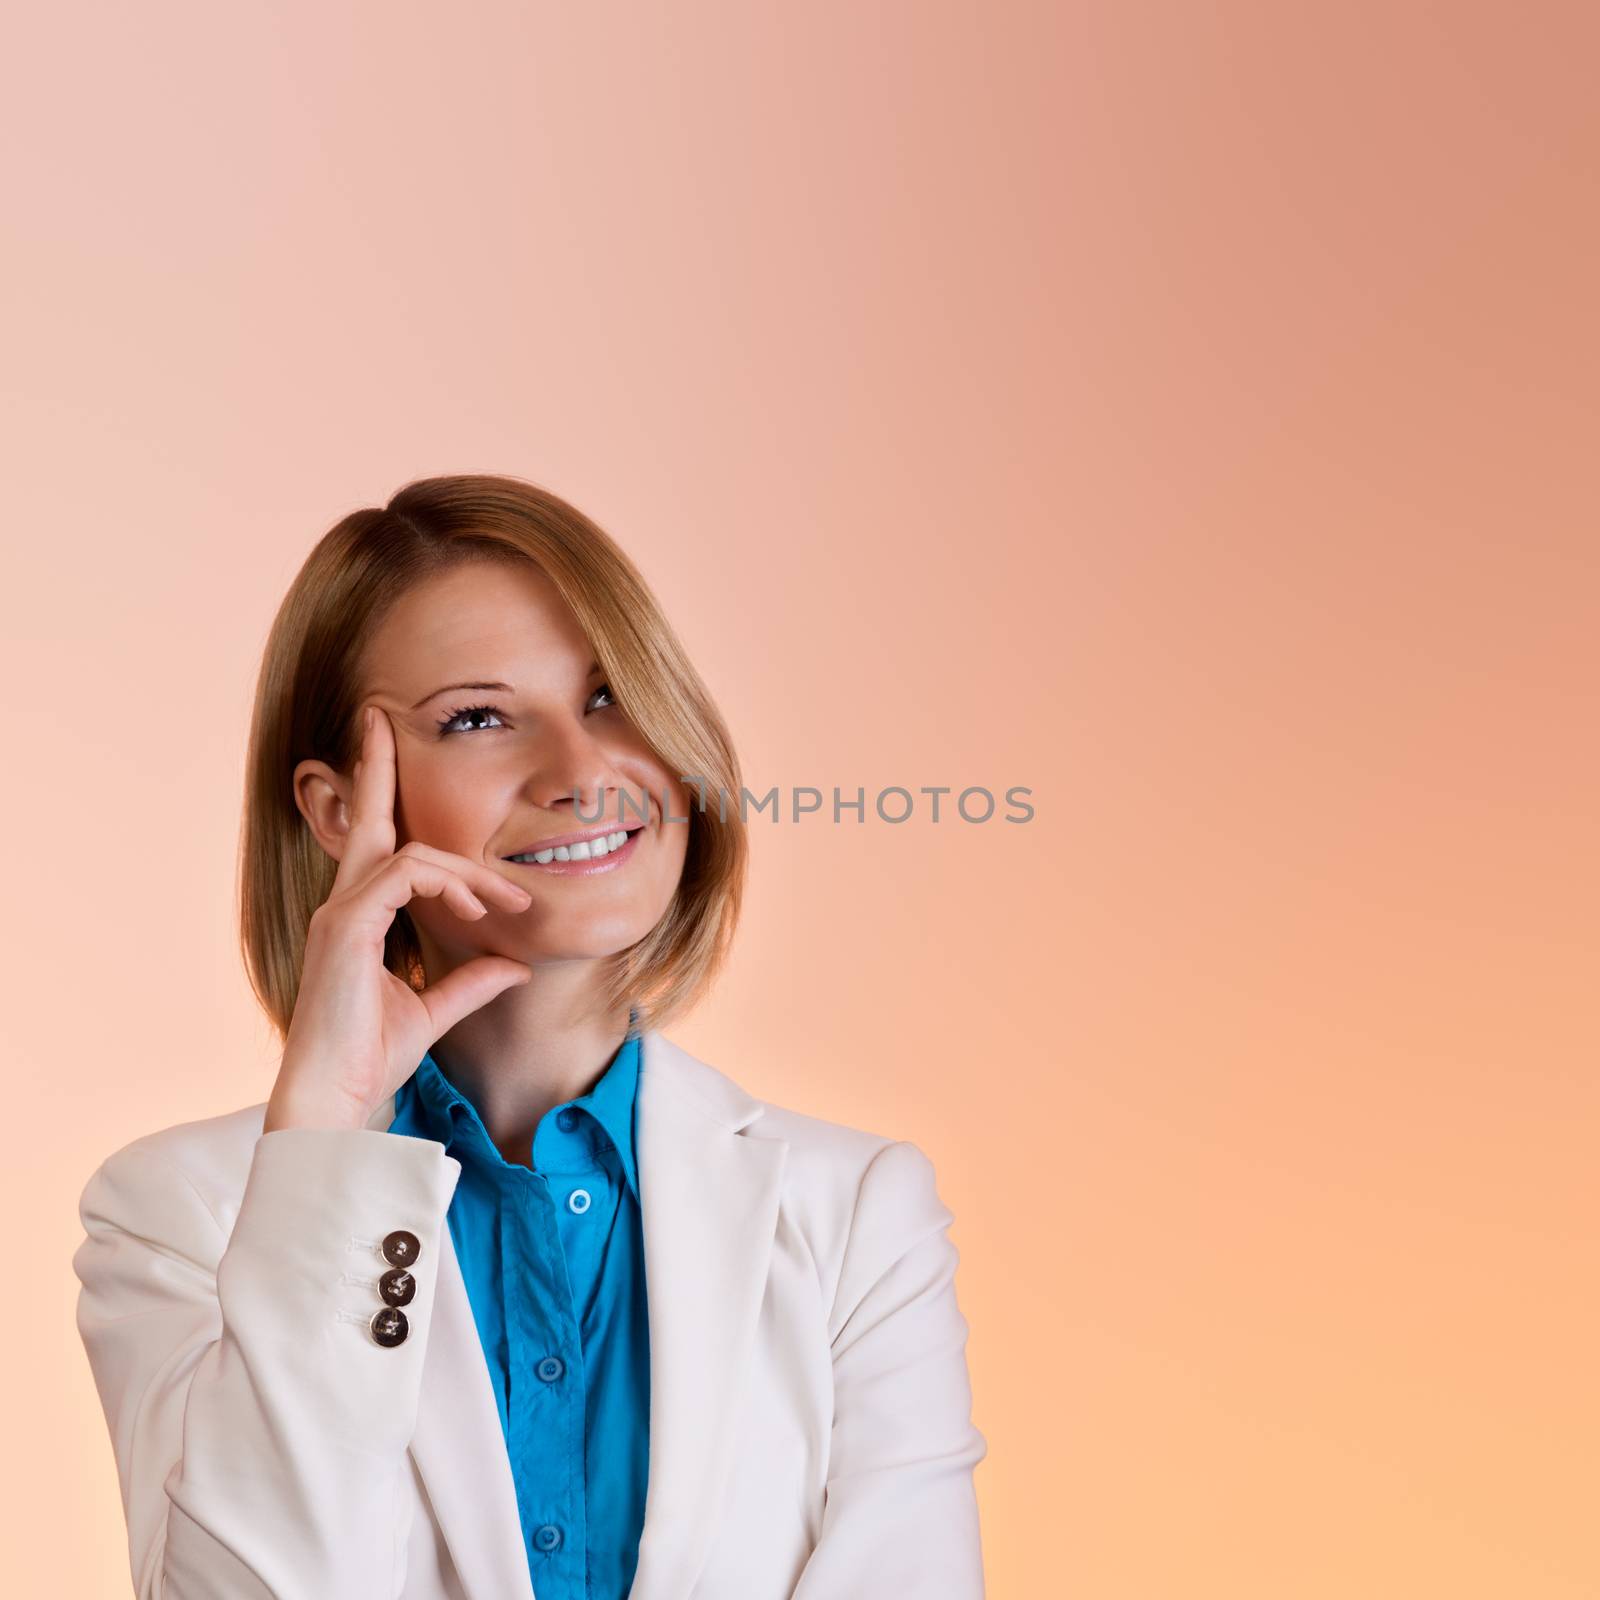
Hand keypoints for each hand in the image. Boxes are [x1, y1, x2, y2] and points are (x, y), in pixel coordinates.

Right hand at [263, 704, 533, 1132]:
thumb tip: (515, 963)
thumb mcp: (433, 1012)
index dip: (378, 795)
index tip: (385, 750)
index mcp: (358, 919)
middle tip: (385, 719)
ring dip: (467, 871)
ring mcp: (340, 915)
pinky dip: (447, 885)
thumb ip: (471, 982)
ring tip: (506, 900)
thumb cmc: (369, 1060)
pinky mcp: (348, 929)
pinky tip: (476, 908)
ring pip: (410, 854)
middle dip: (376, 766)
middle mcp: (343, 907)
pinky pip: (404, 877)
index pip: (373, 846)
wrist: (335, 1103)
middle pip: (366, 820)